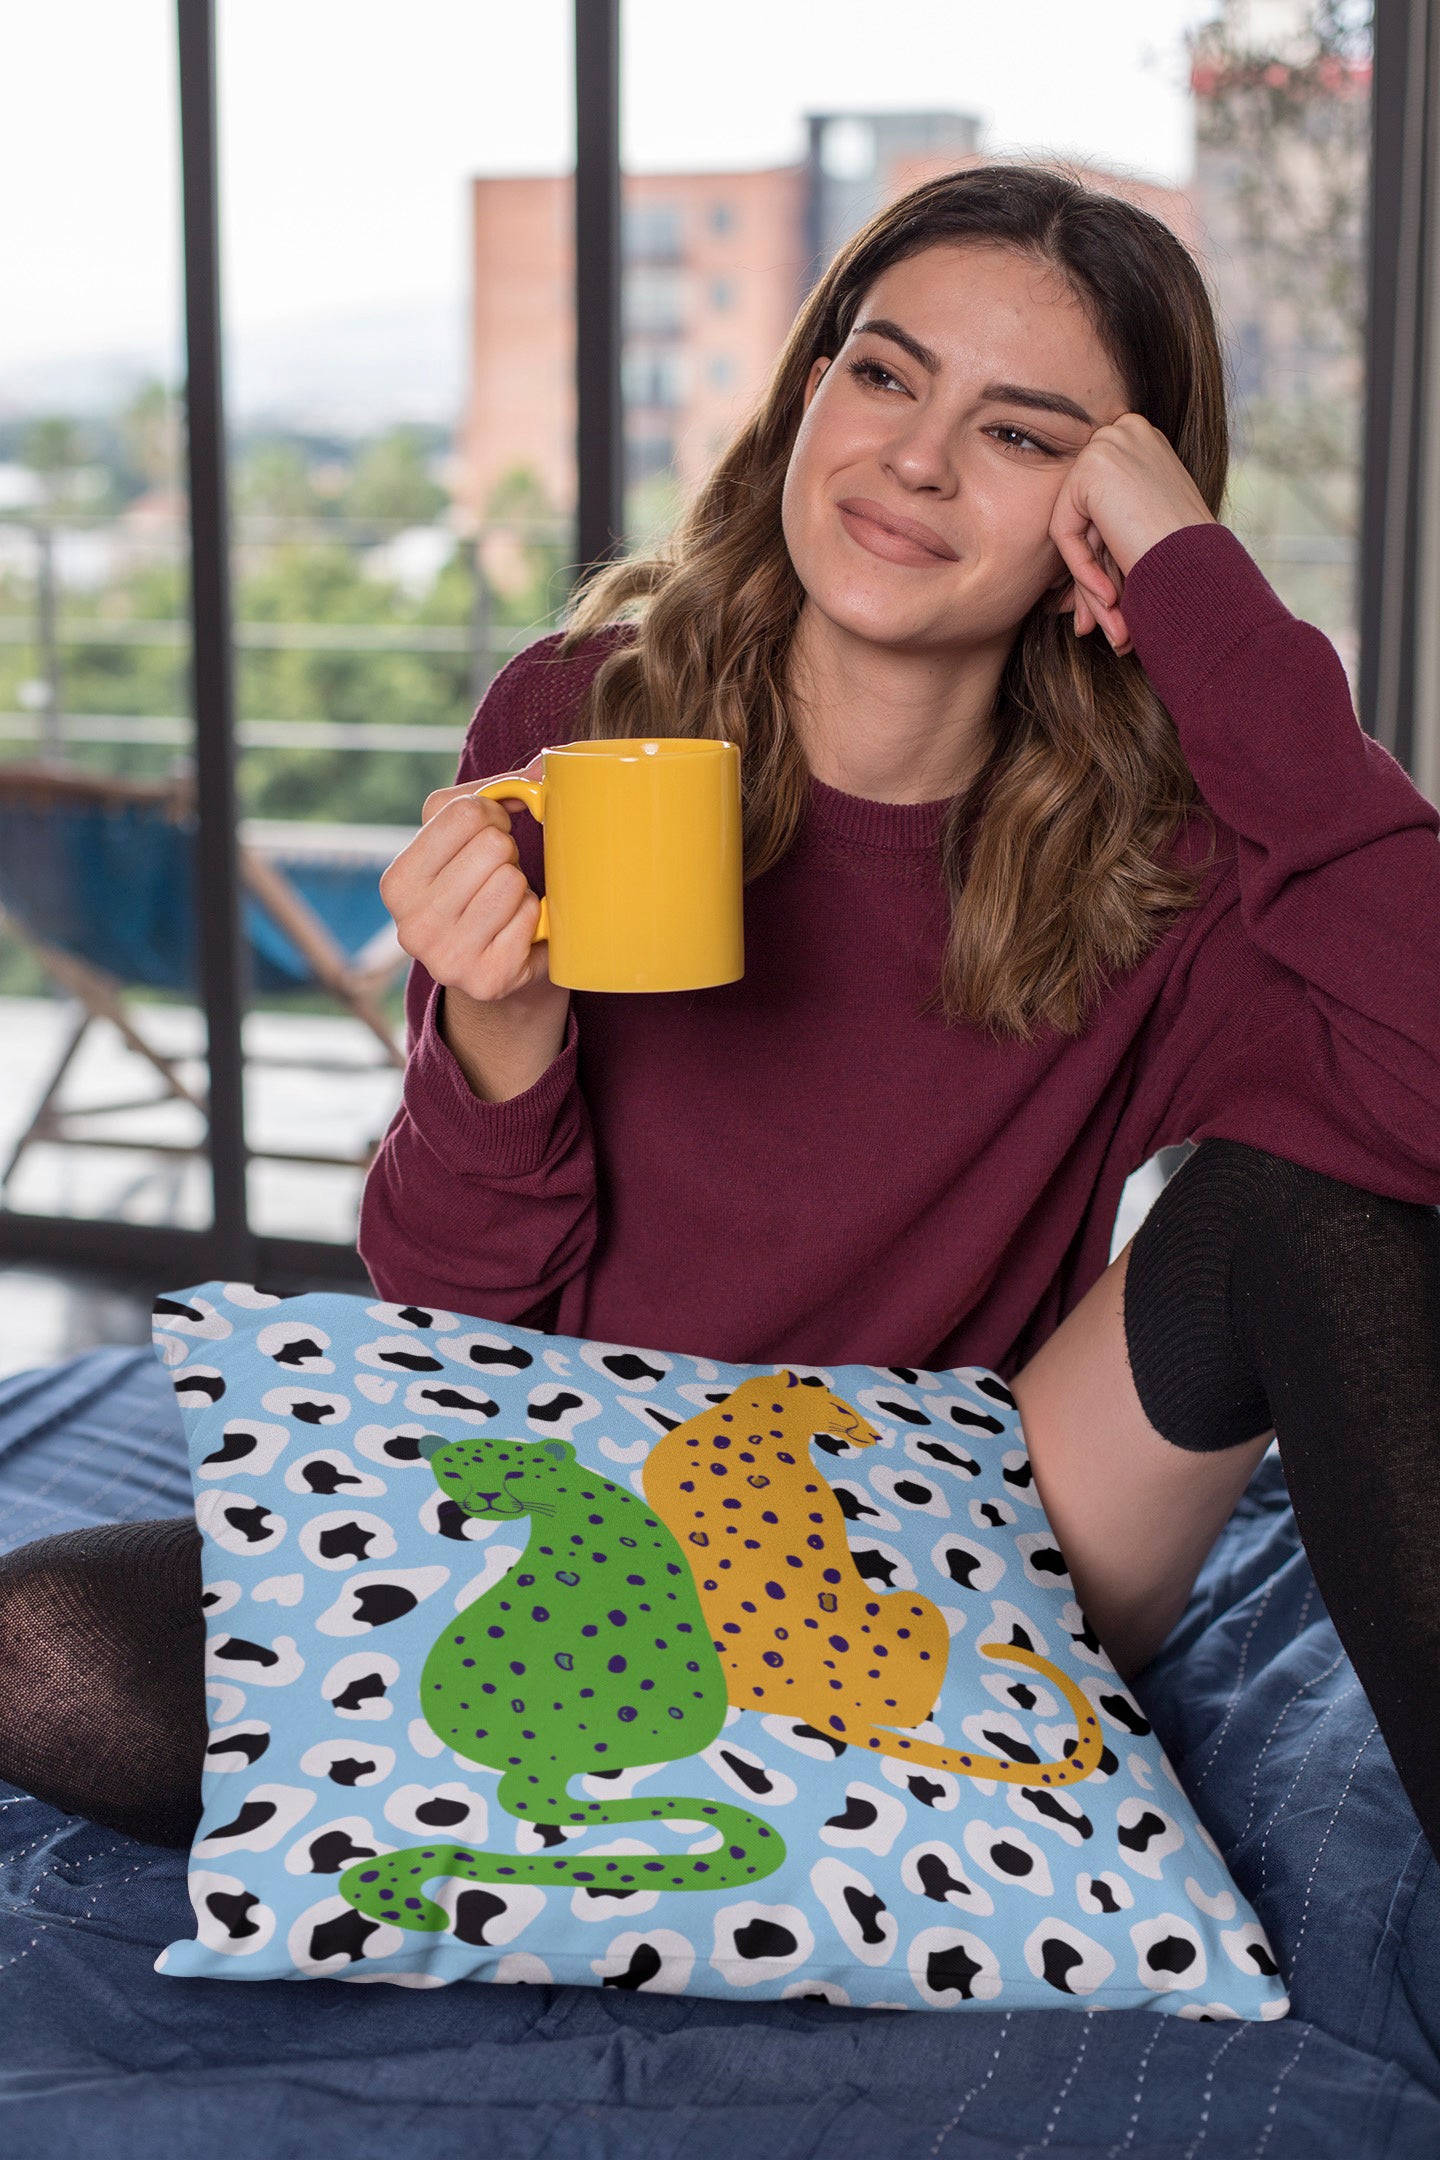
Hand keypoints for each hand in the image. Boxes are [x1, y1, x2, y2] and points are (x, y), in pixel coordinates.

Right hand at [380, 753, 557, 1005]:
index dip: (492, 814)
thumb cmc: (478, 884)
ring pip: (513, 882)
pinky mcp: (488, 981)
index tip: (491, 833)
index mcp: (396, 884)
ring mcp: (447, 959)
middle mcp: (411, 927)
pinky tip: (517, 931)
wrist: (491, 964)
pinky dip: (534, 917)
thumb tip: (545, 768)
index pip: (463, 813)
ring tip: (505, 904)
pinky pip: (532, 917)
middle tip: (497, 877)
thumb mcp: (463, 835)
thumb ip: (493, 791)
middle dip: (507, 854)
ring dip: (520, 888)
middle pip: (493, 846)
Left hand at [1049, 413, 1214, 656]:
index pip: (1104, 506)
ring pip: (1076, 528)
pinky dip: (1081, 569)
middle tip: (1094, 626)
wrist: (1205, 565)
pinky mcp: (1092, 467)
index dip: (1103, 560)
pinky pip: (1065, 530)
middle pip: (1088, 516)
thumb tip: (1080, 555)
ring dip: (1088, 584)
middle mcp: (1125, 432)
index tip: (1112, 603)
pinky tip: (1110, 598)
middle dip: (1093, 576)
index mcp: (1142, 442)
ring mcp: (1108, 444)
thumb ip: (1109, 531)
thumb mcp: (1144, 533)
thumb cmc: (1190, 560)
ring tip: (1110, 629)